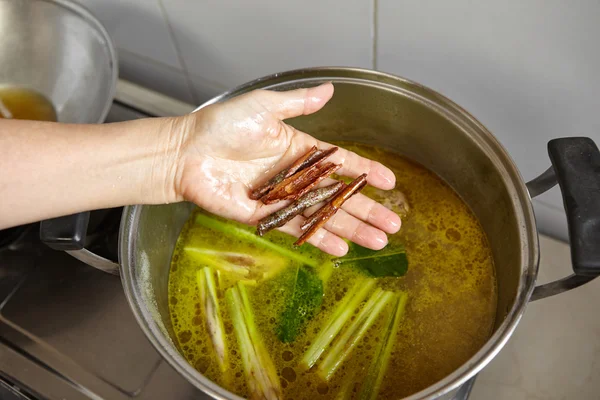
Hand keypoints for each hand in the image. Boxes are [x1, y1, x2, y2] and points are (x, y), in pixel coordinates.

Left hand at [168, 83, 400, 255]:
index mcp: (300, 150)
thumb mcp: (264, 107)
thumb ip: (298, 103)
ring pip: (324, 216)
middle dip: (367, 210)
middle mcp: (296, 177)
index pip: (342, 163)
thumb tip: (330, 89)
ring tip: (378, 241)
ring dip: (351, 229)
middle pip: (339, 196)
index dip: (366, 172)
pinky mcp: (265, 217)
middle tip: (394, 223)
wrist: (186, 152)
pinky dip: (319, 239)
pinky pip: (297, 229)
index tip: (390, 182)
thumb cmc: (221, 125)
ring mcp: (282, 199)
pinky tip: (342, 249)